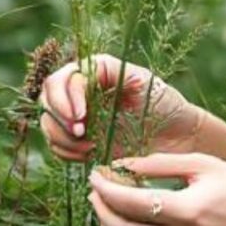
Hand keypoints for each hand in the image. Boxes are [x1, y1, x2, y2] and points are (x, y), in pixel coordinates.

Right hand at [39, 54, 198, 161]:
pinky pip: (57, 146)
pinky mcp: (80, 141)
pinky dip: (66, 152)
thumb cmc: (166, 105)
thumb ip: (111, 73)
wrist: (178, 139)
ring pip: (48, 123)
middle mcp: (82, 91)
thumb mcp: (142, 82)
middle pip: (47, 98)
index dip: (66, 98)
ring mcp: (79, 116)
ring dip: (62, 138)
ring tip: (90, 147)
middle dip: (60, 118)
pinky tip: (89, 154)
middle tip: (82, 134)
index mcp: (96, 71)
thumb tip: (81, 75)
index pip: (63, 78)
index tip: (81, 117)